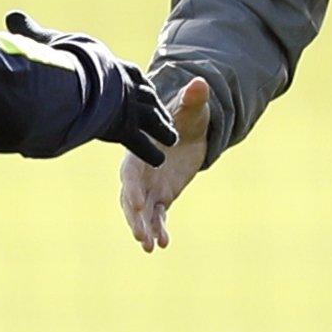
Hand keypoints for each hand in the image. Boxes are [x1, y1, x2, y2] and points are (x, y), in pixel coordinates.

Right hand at [4, 12, 176, 165]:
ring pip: (150, 117)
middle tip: (161, 109)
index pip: (128, 71)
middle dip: (153, 102)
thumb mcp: (47, 40)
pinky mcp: (125, 128)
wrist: (75, 79)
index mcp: (111, 65)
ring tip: (170, 136)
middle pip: (145, 94)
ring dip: (160, 126)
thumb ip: (31, 31)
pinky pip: (141, 142)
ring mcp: (128, 107)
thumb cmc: (60, 59)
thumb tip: (11, 17)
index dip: (134, 78)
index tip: (140, 81)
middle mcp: (125, 85)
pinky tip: (159, 158)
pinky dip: (150, 150)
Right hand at [119, 77, 210, 252]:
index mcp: (140, 152)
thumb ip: (192, 99)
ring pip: (141, 212)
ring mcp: (148, 186)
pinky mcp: (161, 197)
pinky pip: (157, 217)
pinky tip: (164, 244)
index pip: (130, 173)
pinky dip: (159, 229)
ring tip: (150, 247)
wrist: (189, 130)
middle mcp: (140, 172)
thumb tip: (200, 84)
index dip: (132, 188)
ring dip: (144, 229)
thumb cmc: (186, 116)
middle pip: (131, 198)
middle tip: (141, 235)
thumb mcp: (190, 109)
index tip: (137, 204)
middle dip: (135, 217)